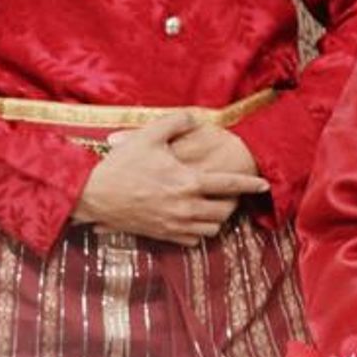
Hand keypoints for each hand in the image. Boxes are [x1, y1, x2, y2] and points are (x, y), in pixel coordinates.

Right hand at [72, 111, 268, 245]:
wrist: (93, 194)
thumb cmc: (122, 164)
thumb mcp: (149, 135)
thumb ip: (177, 122)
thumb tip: (196, 117)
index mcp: (187, 182)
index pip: (229, 185)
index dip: (250, 184)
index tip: (263, 184)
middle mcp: (185, 207)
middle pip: (225, 212)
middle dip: (233, 203)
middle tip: (229, 193)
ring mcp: (174, 225)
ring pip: (211, 229)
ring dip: (217, 218)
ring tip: (213, 206)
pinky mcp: (163, 235)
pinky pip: (193, 240)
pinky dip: (199, 231)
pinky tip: (193, 218)